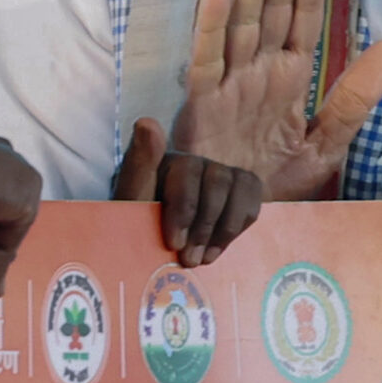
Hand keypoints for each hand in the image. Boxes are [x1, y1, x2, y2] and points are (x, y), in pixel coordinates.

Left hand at [113, 120, 263, 265]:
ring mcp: (220, 176)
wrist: (144, 254)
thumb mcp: (128, 204)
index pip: (187, 171)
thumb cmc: (134, 231)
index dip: (184, 209)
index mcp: (167, 161)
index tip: (174, 242)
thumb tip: (147, 122)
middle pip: (218, 180)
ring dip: (224, 228)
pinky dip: (240, 224)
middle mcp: (197, 163)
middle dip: (204, 225)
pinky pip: (253, 196)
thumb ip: (138, 165)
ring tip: (205, 258)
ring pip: (240, 186)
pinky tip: (217, 249)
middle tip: (190, 260)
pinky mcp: (239, 192)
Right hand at [171, 0, 381, 201]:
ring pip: (241, 23)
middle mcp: (257, 71)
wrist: (233, 234)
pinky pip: (206, 64)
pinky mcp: (202, 108)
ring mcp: (228, 86)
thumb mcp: (326, 146)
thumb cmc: (273, 189)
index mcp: (288, 75)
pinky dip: (210, 30)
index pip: (304, 12)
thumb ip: (355, 99)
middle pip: (274, 6)